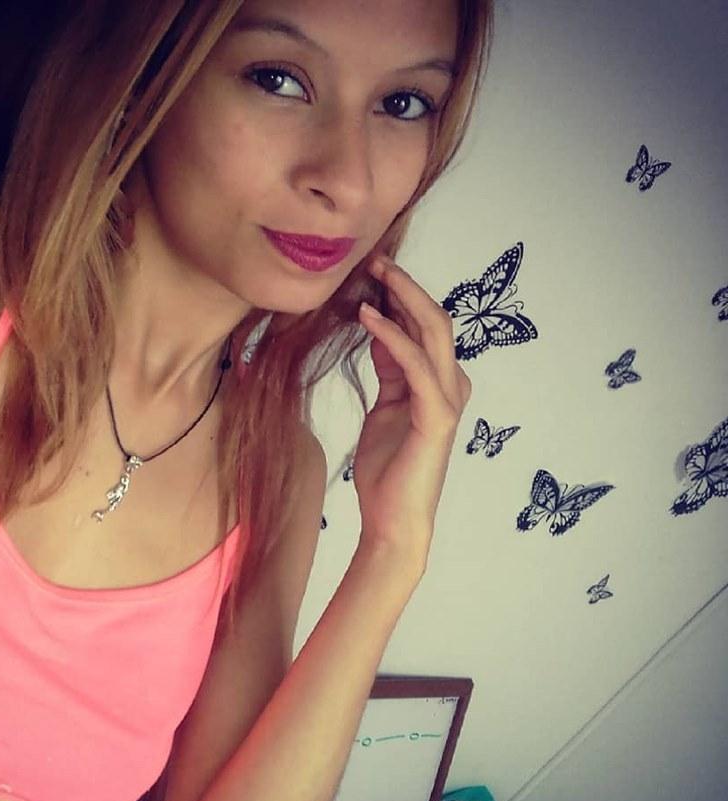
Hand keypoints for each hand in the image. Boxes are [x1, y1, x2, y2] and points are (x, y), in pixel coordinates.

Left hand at [352, 254, 471, 565]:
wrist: (393, 521)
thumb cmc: (387, 470)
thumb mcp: (384, 407)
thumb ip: (388, 368)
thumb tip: (380, 328)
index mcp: (440, 383)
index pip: (423, 326)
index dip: (399, 296)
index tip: (368, 271)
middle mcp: (452, 385)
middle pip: (435, 319)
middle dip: (404, 286)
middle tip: (372, 259)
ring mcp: (448, 400)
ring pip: (434, 332)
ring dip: (403, 299)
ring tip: (372, 274)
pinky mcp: (437, 417)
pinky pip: (416, 365)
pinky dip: (393, 337)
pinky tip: (369, 317)